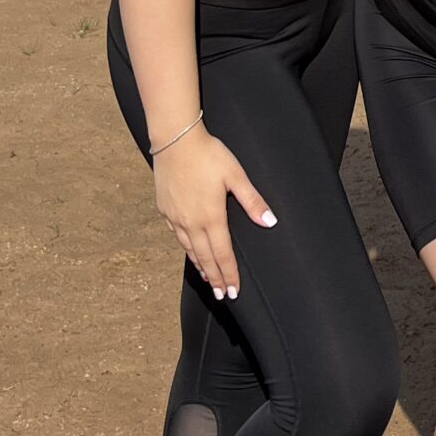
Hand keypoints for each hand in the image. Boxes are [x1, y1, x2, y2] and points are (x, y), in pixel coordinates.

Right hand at [153, 124, 276, 298]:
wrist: (175, 140)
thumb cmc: (209, 154)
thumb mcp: (236, 176)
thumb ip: (252, 201)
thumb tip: (270, 222)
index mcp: (211, 217)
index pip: (223, 254)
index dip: (229, 274)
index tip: (234, 292)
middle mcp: (191, 222)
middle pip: (205, 258)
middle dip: (215, 278)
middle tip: (222, 295)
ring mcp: (175, 217)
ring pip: (189, 249)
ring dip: (200, 266)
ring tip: (208, 279)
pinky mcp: (165, 209)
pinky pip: (177, 235)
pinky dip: (186, 248)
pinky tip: (190, 250)